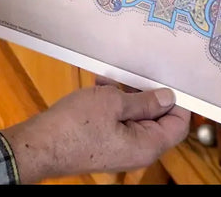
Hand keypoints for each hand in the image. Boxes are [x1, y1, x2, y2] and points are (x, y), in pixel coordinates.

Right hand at [1, 84, 189, 183]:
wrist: (42, 144)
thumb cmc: (77, 124)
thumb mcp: (113, 102)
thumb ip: (144, 101)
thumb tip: (168, 98)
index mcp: (147, 145)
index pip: (178, 125)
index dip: (177, 101)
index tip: (169, 77)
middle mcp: (138, 150)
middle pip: (156, 119)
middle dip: (146, 93)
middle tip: (134, 71)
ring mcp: (120, 148)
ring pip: (134, 116)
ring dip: (125, 94)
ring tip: (109, 77)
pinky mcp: (104, 143)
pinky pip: (117, 120)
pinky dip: (111, 102)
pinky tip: (98, 85)